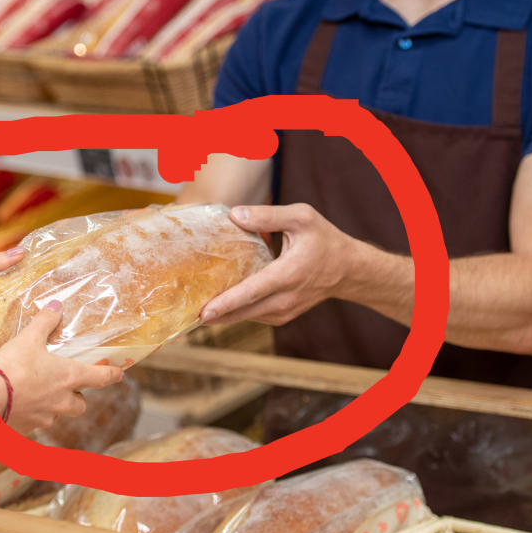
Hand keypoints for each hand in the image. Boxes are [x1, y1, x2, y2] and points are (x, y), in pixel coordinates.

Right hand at [0, 301, 123, 433]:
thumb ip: (44, 322)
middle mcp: (62, 401)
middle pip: (80, 405)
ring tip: (38, 395)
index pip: (101, 378)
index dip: (112, 375)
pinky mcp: (28, 429)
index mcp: (69, 377)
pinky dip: (32, 416)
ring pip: (58, 415)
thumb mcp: (28, 339)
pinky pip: (36, 423)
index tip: (119, 374)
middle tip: (66, 387)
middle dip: (77, 397)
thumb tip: (56, 306)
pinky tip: (19, 406)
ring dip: (54, 407)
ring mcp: (45, 417)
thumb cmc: (12, 367)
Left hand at [201, 203, 357, 325]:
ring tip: (191, 310)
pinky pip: (253, 316)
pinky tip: (215, 306)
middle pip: (243, 312)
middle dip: (213, 316)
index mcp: (289, 274)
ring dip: (221, 315)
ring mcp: (284, 311)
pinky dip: (234, 313)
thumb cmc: (324, 239)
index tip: (204, 312)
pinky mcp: (281, 316)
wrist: (348, 269)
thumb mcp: (301, 217)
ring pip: (246, 317)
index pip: (253, 292)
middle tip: (183, 314)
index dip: (227, 303)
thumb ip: (268, 215)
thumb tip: (234, 215)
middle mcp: (286, 298)